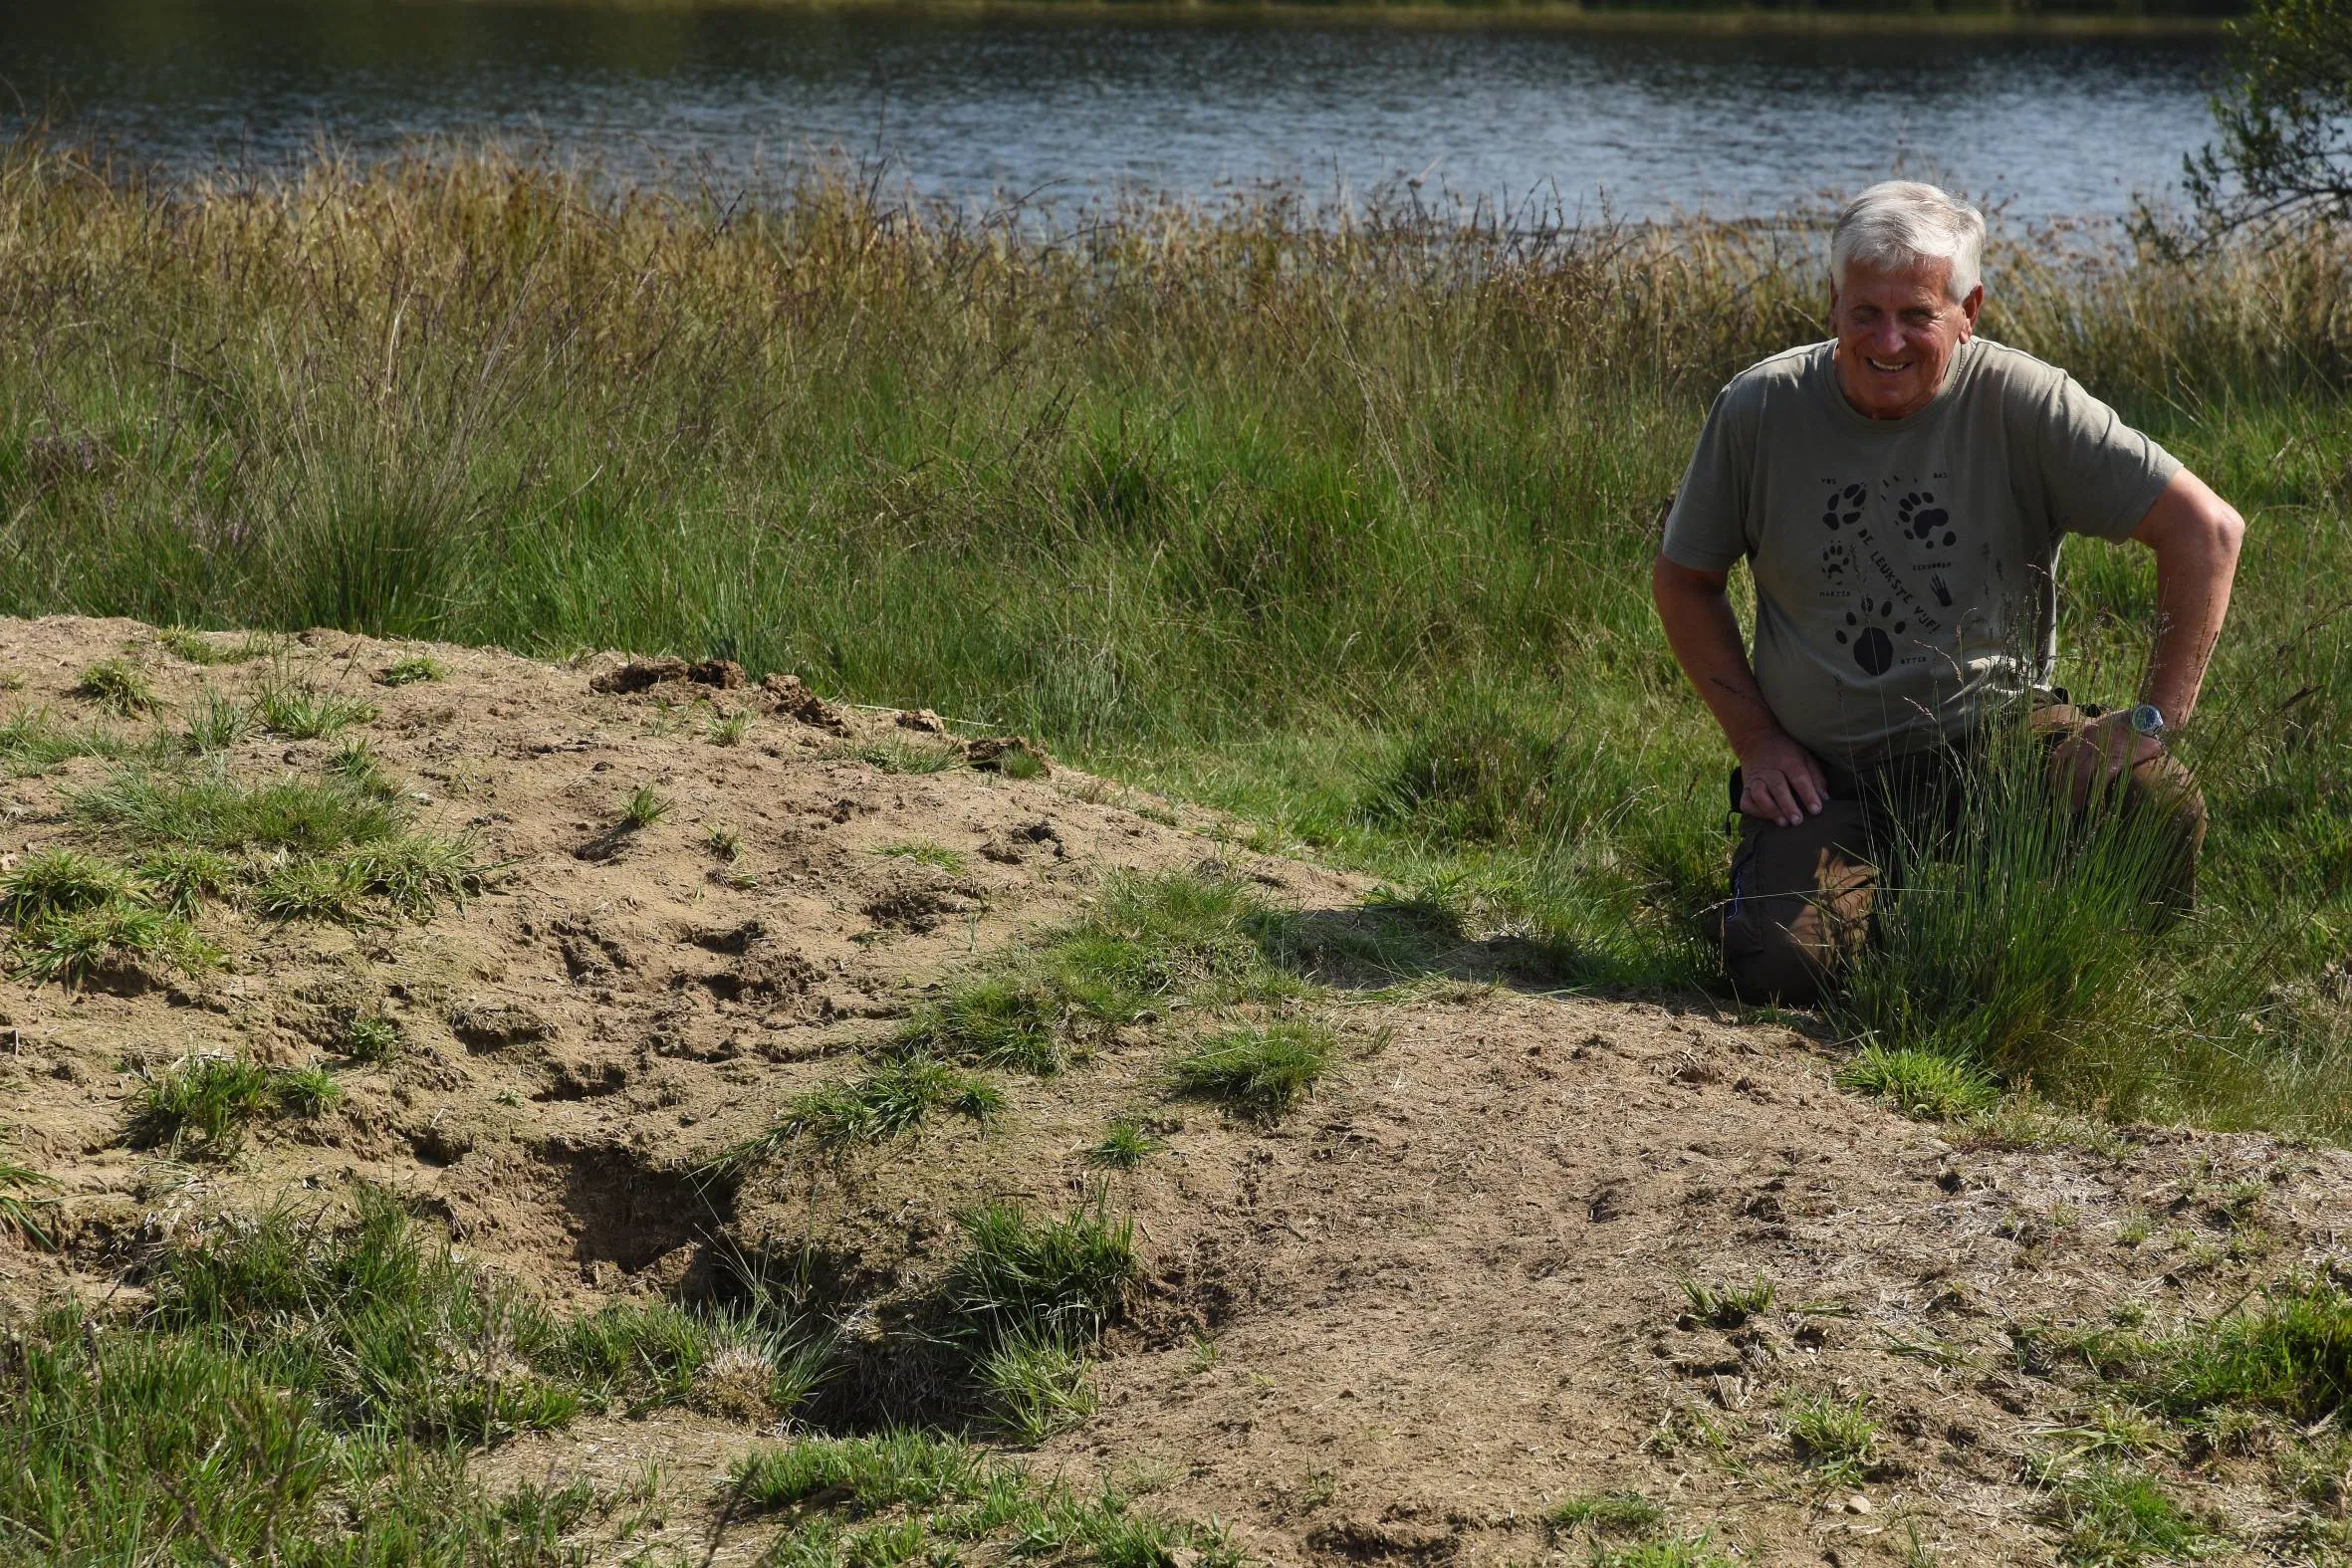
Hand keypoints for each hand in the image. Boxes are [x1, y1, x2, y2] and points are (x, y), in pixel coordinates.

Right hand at [1735, 730, 1829, 826]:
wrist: (1756, 739)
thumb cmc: (1786, 752)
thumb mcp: (1805, 757)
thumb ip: (1816, 777)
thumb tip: (1825, 798)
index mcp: (1788, 761)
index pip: (1799, 779)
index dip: (1808, 795)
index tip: (1816, 810)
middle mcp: (1770, 770)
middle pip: (1778, 788)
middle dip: (1788, 806)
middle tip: (1798, 820)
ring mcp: (1756, 779)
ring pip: (1759, 795)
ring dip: (1771, 810)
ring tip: (1783, 822)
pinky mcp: (1745, 787)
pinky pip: (1746, 801)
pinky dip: (1754, 811)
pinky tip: (1766, 817)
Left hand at [2050, 710, 2165, 806]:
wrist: (2148, 717)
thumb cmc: (2125, 721)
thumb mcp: (2100, 724)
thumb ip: (2088, 737)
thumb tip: (2081, 752)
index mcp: (2081, 734)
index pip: (2060, 755)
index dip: (2054, 772)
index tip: (2052, 785)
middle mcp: (2087, 742)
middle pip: (2068, 769)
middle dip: (2062, 789)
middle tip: (2059, 804)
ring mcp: (2101, 750)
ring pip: (2081, 775)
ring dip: (2075, 794)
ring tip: (2073, 809)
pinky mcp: (2117, 758)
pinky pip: (2102, 777)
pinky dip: (2095, 790)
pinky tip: (2091, 803)